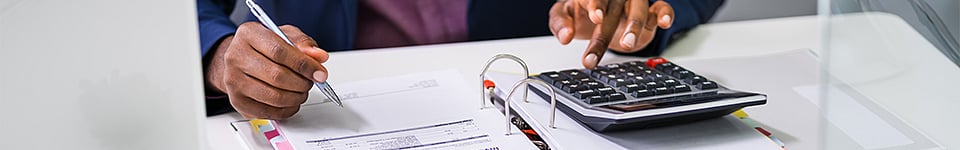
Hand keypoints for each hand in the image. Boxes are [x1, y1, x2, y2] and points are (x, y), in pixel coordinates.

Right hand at [206, 22, 329, 118]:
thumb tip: (319, 56)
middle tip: (310, 82)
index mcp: (249, 34)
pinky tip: (291, 101)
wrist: (240, 59)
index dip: (303, 65)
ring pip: (274, 97)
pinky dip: (286, 110)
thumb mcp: (285, 35)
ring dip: (296, 97)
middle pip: (277, 76)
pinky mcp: (237, 101)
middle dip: (302, 83)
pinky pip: (268, 112)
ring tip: (301, 91)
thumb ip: (303, 43)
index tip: (319, 73)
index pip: (279, 51)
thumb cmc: (264, 46)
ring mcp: (233, 81)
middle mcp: (236, 57)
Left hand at [549, 0, 673, 67]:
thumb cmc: (581, 12)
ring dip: (634, 26)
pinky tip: (664, 23)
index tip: (595, 17)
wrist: (597, 16)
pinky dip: (665, 14)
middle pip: (613, 10)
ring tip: (628, 44)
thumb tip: (564, 37)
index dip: (595, 5)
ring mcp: (633, 2)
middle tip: (597, 52)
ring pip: (638, 9)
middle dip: (604, 34)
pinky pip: (662, 8)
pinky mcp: (650, 12)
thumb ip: (560, 24)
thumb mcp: (564, 16)